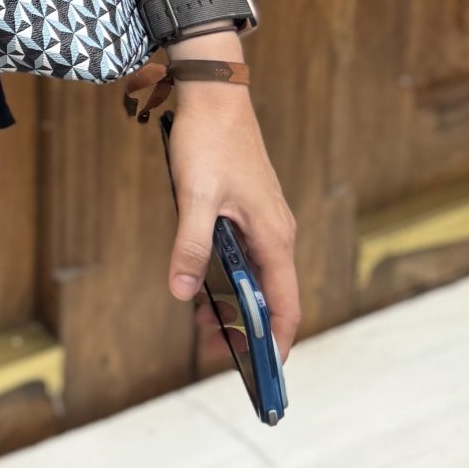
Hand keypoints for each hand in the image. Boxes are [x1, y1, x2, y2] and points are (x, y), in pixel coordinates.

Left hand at [130, 40, 300, 362]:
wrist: (214, 93)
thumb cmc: (208, 141)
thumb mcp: (194, 199)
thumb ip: (190, 247)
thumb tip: (182, 292)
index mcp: (273, 237)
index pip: (286, 304)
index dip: (276, 342)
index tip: (264, 374)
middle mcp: (277, 233)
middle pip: (271, 298)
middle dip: (248, 332)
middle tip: (214, 355)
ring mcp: (265, 222)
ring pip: (257, 279)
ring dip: (235, 306)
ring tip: (203, 327)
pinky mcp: (249, 211)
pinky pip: (246, 258)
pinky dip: (229, 279)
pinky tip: (202, 287)